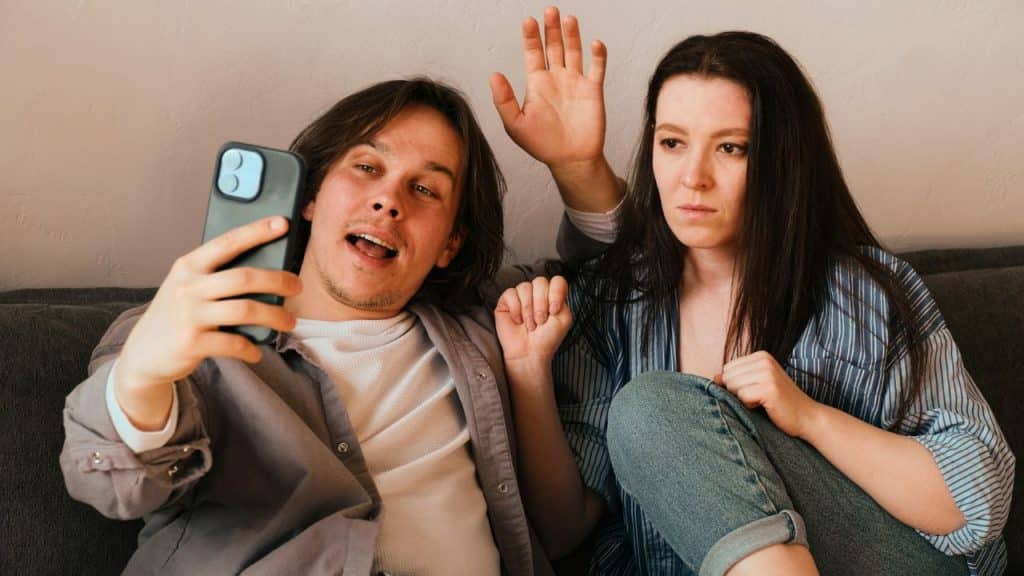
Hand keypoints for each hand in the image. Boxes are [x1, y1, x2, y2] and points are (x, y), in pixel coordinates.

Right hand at [115, 216, 301, 427]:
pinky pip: (234, 343)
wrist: (143, 354)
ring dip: (274, 316)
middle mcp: (188, 286)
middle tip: (297, 286)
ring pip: (245, 310)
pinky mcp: (191, 342)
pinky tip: (257, 351)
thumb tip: (265, 271)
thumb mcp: (187, 287)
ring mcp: (188, 315)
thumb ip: (215, 276)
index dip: (256, 232)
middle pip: (244, 277)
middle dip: (278, 280)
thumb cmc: (176, 315)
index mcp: (189, 266)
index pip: (227, 242)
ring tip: (289, 322)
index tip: (282, 223)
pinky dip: (252, 349)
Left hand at [490, 6, 606, 171]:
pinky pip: (597, 68)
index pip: (532, 53)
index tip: (528, 21)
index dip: (530, 37)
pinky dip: (598, 55)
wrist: (570, 160)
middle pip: (553, 46)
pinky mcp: (593, 91)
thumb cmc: (542, 145)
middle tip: (550, 11)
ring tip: (568, 19)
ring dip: (571, 35)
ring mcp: (575, 83)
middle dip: (551, 29)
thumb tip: (494, 75)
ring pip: (574, 52)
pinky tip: (594, 44)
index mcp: (537, 84)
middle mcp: (556, 79)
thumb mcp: (515, 124)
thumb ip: (504, 99)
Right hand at [495, 276, 572, 368]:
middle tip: (540, 321)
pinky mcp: (506, 301)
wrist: (529, 353)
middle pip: (540, 281)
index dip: (556, 293)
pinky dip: (515, 309)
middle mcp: (537, 293)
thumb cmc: (546, 338)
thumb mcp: (564, 319)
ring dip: (528, 309)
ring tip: (529, 324)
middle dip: (541, 303)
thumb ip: (562, 299)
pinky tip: (517, 320)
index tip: (554, 311)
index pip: (557, 280)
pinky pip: (510, 293)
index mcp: (552, 295)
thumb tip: (551, 288)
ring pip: (524, 286)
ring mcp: (521, 296)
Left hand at [716, 351, 822, 438]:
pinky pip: (742, 397)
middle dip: (738, 392)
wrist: (807, 417)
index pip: (727, 369)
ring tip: (763, 402)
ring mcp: (767, 373)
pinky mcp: (769, 388)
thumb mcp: (755, 385)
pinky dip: (749, 406)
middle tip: (760, 398)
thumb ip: (735, 379)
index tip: (757, 390)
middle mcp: (764, 360)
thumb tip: (714, 378)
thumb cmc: (778, 403)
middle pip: (727, 377)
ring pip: (732, 387)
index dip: (737, 385)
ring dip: (743, 400)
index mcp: (761, 355)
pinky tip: (766, 406)